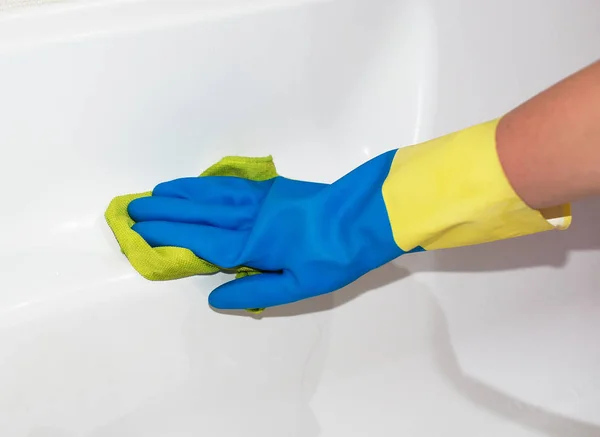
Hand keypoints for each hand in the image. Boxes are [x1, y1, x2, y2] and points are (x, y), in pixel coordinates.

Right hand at [128, 150, 418, 309]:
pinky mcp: (273, 188)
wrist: (364, 217)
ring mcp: (261, 198)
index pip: (200, 241)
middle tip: (133, 207)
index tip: (140, 231)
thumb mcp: (298, 287)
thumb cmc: (334, 257)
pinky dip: (208, 183)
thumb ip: (255, 292)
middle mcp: (249, 217)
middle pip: (198, 213)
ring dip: (181, 193)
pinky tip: (198, 184)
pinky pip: (231, 184)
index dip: (168, 236)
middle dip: (164, 211)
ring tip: (156, 192)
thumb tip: (216, 297)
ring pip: (211, 194)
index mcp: (253, 245)